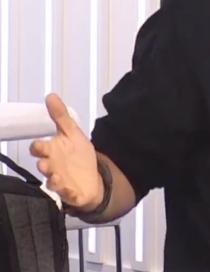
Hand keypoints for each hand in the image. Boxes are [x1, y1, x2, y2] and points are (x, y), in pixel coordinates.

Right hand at [29, 93, 102, 211]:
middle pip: (42, 166)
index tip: (39, 144)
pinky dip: (67, 192)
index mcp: (52, 151)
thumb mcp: (72, 133)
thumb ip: (61, 116)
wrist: (92, 178)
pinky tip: (70, 189)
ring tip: (56, 177)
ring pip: (52, 181)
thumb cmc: (77, 155)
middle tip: (44, 162)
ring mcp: (60, 181)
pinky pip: (67, 194)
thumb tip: (50, 96)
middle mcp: (52, 167)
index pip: (38, 148)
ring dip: (53, 179)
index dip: (38, 146)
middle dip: (43, 164)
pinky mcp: (70, 193)